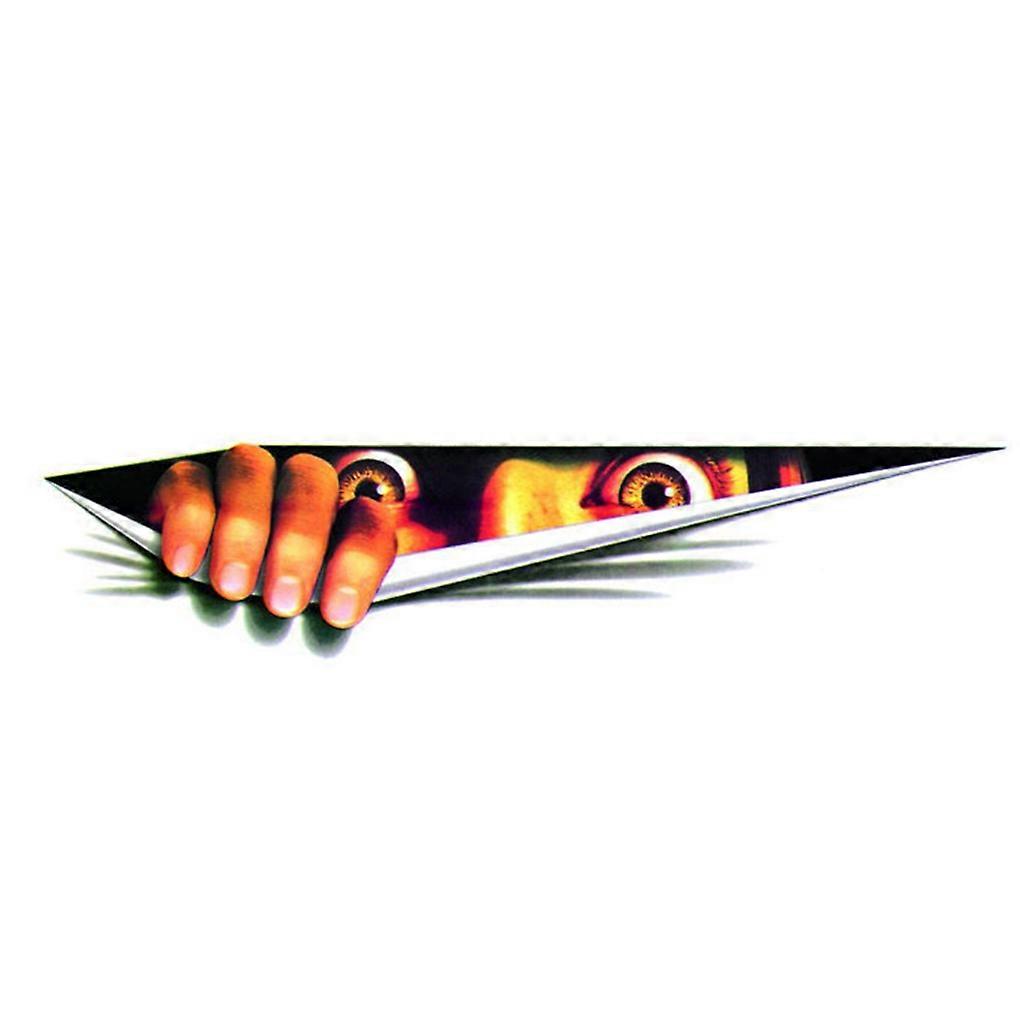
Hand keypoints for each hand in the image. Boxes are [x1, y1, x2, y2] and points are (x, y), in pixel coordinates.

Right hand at [148, 445, 396, 627]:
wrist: (196, 606)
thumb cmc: (270, 607)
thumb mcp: (308, 609)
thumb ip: (333, 604)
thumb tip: (343, 621)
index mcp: (341, 515)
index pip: (366, 519)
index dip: (359, 560)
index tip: (338, 613)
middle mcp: (296, 486)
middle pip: (311, 482)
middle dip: (299, 542)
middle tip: (283, 602)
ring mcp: (242, 477)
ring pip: (250, 469)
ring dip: (244, 527)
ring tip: (233, 586)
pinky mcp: (187, 482)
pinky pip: (188, 480)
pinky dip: (189, 519)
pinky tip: (184, 563)